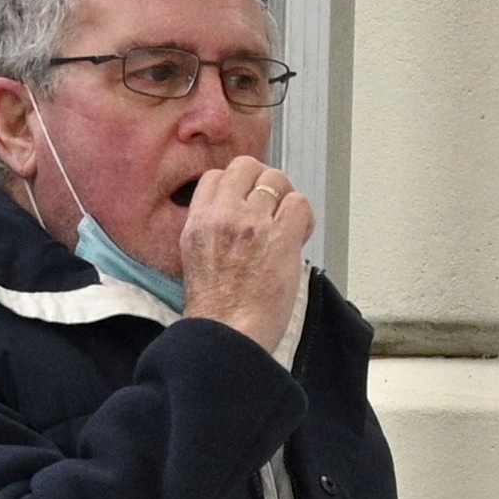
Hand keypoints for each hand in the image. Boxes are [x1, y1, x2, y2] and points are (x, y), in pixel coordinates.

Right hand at [177, 156, 313, 356]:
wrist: (228, 333)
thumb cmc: (216, 308)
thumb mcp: (195, 257)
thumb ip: (211, 229)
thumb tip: (237, 214)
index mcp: (198, 221)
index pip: (215, 176)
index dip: (236, 186)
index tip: (247, 203)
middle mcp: (223, 215)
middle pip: (246, 166)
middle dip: (263, 181)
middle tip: (273, 206)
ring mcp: (252, 223)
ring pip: (276, 180)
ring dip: (287, 199)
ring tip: (288, 224)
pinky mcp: (280, 237)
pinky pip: (300, 204)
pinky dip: (304, 217)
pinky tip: (299, 237)